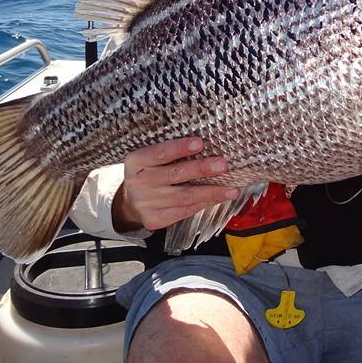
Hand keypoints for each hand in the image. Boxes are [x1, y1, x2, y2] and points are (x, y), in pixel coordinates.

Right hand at [112, 136, 240, 232]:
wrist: (129, 201)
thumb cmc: (149, 172)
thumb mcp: (149, 158)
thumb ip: (170, 152)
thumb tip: (206, 146)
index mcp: (136, 161)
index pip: (160, 153)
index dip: (180, 148)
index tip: (200, 143)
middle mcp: (139, 183)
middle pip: (175, 175)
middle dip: (201, 169)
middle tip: (223, 165)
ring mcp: (146, 203)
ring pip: (184, 197)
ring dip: (211, 192)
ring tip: (232, 189)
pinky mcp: (155, 220)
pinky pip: (185, 211)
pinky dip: (204, 203)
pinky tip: (219, 198)